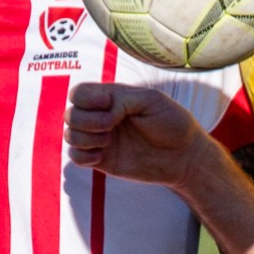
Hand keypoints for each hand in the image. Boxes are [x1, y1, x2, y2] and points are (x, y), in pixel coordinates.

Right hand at [65, 82, 206, 186]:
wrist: (184, 156)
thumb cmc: (172, 123)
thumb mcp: (151, 100)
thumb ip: (122, 99)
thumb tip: (102, 112)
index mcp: (112, 98)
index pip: (79, 93)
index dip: (85, 98)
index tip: (108, 104)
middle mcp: (102, 117)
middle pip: (70, 114)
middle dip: (85, 120)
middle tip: (110, 125)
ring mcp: (100, 139)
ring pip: (70, 135)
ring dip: (84, 138)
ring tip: (108, 141)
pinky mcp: (102, 160)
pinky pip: (75, 157)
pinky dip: (83, 156)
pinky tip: (103, 156)